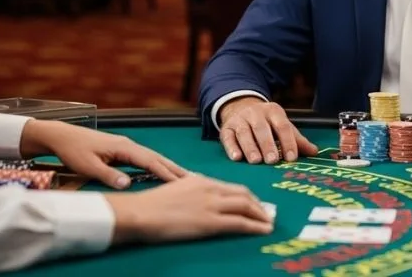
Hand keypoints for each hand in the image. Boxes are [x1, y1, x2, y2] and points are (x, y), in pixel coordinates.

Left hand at [19, 120, 186, 188]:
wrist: (62, 136)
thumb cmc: (74, 151)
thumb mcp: (89, 166)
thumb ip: (109, 176)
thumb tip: (129, 185)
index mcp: (124, 147)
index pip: (150, 161)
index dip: (166, 172)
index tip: (181, 182)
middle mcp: (128, 144)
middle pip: (156, 157)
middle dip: (174, 168)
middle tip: (192, 179)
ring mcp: (126, 146)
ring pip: (152, 157)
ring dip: (167, 166)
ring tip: (182, 177)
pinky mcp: (122, 149)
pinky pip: (144, 158)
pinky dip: (156, 165)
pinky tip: (161, 171)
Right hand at [105, 173, 272, 244]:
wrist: (142, 212)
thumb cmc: (152, 203)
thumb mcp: (176, 187)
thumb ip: (192, 188)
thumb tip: (199, 191)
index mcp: (203, 181)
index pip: (233, 187)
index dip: (248, 197)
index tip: (255, 205)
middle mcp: (211, 189)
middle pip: (244, 195)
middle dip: (259, 206)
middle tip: (266, 215)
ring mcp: (212, 205)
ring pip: (246, 207)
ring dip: (261, 216)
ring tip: (268, 224)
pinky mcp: (210, 222)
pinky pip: (240, 223)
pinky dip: (255, 227)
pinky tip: (263, 231)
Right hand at [219, 98, 317, 163]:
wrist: (241, 107)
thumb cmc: (267, 123)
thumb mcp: (282, 126)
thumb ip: (296, 139)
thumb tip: (315, 152)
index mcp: (273, 111)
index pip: (282, 126)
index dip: (288, 141)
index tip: (291, 158)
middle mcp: (255, 113)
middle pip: (262, 128)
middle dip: (267, 144)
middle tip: (272, 160)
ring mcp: (239, 120)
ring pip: (244, 132)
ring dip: (250, 147)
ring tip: (256, 161)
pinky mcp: (226, 128)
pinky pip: (228, 137)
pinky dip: (231, 147)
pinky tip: (236, 158)